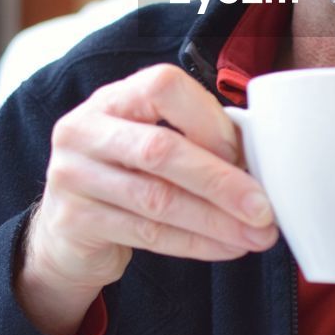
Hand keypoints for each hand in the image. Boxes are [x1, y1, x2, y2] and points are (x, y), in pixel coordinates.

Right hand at [16, 64, 277, 334]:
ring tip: (256, 235)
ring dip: (216, 220)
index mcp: (113, 98)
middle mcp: (84, 129)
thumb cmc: (130, 175)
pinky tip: (228, 246)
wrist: (70, 231)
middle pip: (160, 150)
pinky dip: (196, 243)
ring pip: (157, 200)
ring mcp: (72, 175)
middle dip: (221, 182)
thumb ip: (197, 139)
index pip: (164, 88)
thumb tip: (260, 164)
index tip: (243, 154)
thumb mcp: (154, 143)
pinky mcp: (75, 221)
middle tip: (264, 209)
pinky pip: (148, 234)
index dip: (209, 120)